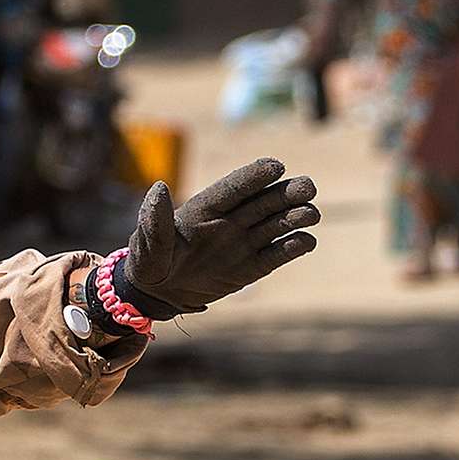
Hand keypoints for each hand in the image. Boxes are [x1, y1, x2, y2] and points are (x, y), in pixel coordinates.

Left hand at [112, 159, 320, 315]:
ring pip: (276, 225)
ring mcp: (243, 242)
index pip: (234, 188)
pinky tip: (307, 241)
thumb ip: (154, 218)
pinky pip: (275, 255)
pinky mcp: (252, 267)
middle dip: (287, 193)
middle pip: (264, 202)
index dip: (255, 176)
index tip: (276, 166)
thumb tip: (158, 187)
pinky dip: (292, 248)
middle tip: (308, 187)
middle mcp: (230, 220)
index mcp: (205, 207)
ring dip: (296, 217)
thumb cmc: (149, 261)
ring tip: (312, 214)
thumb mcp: (146, 243)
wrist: (159, 293)